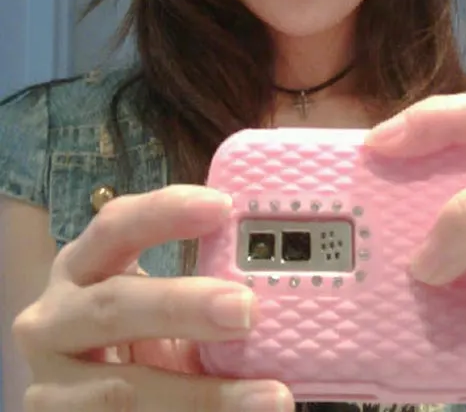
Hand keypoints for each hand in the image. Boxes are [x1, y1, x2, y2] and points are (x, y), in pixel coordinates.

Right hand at [13, 185, 293, 411]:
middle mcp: (52, 319)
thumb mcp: (153, 306)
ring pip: (121, 391)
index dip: (164, 211)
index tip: (223, 207)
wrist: (82, 401)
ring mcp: (49, 384)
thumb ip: (201, 290)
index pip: (115, 226)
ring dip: (203, 397)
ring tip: (272, 397)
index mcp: (80, 268)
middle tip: (248, 309)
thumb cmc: (131, 339)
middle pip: (113, 305)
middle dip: (182, 306)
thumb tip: (283, 282)